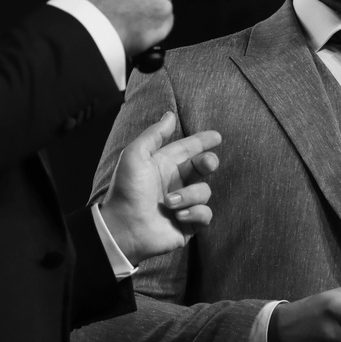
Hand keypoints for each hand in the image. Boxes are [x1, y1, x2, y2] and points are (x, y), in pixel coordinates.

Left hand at [98, 110, 219, 262]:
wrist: (123, 227)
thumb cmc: (126, 190)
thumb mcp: (136, 155)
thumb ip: (154, 134)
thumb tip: (170, 115)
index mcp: (163, 165)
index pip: (188, 149)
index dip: (202, 141)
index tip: (217, 137)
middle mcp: (175, 183)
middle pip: (202, 167)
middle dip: (208, 163)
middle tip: (208, 163)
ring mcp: (182, 204)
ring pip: (204, 192)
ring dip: (189, 195)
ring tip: (169, 203)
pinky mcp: (188, 224)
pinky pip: (205, 214)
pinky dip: (194, 213)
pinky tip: (178, 216)